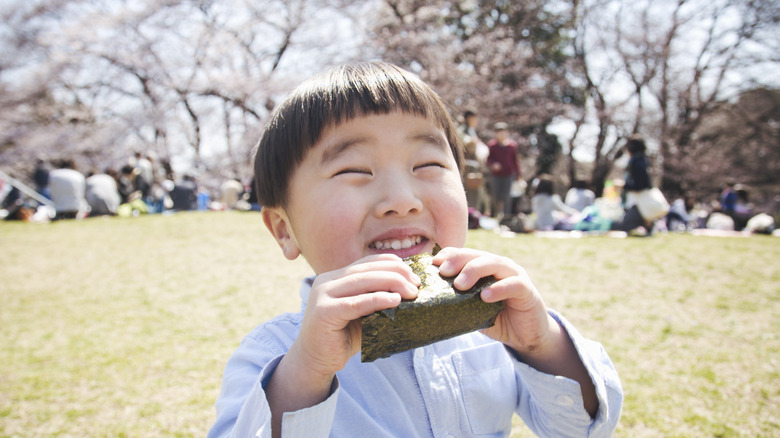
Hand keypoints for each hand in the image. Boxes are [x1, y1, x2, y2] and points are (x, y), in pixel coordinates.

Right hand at [290, 254, 419, 379]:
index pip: (367, 263)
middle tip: (416, 284)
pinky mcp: (324, 312)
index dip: (391, 263)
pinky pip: (356, 303)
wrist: (316, 361)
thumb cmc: (343, 339)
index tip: (412, 274)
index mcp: (335, 278)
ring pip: (363, 282)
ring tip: (412, 292)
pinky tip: (395, 300)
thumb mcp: (363, 315)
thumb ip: (376, 300)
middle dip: (396, 273)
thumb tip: (408, 291)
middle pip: (367, 270)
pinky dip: (378, 300)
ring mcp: (323, 294)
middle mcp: (327, 281)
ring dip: (392, 284)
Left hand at [432, 247, 552, 354]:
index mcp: (485, 267)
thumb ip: (457, 301)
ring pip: (495, 263)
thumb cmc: (497, 318)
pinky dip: (499, 288)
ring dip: (475, 271)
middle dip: (458, 260)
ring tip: (460, 284)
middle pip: (477, 255)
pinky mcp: (528, 290)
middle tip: (443, 272)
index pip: (465, 254)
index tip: (433, 263)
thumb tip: (428, 301)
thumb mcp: (472, 308)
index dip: (449, 255)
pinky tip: (485, 296)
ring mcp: (515, 276)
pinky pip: (514, 284)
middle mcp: (499, 267)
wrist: (524, 335)